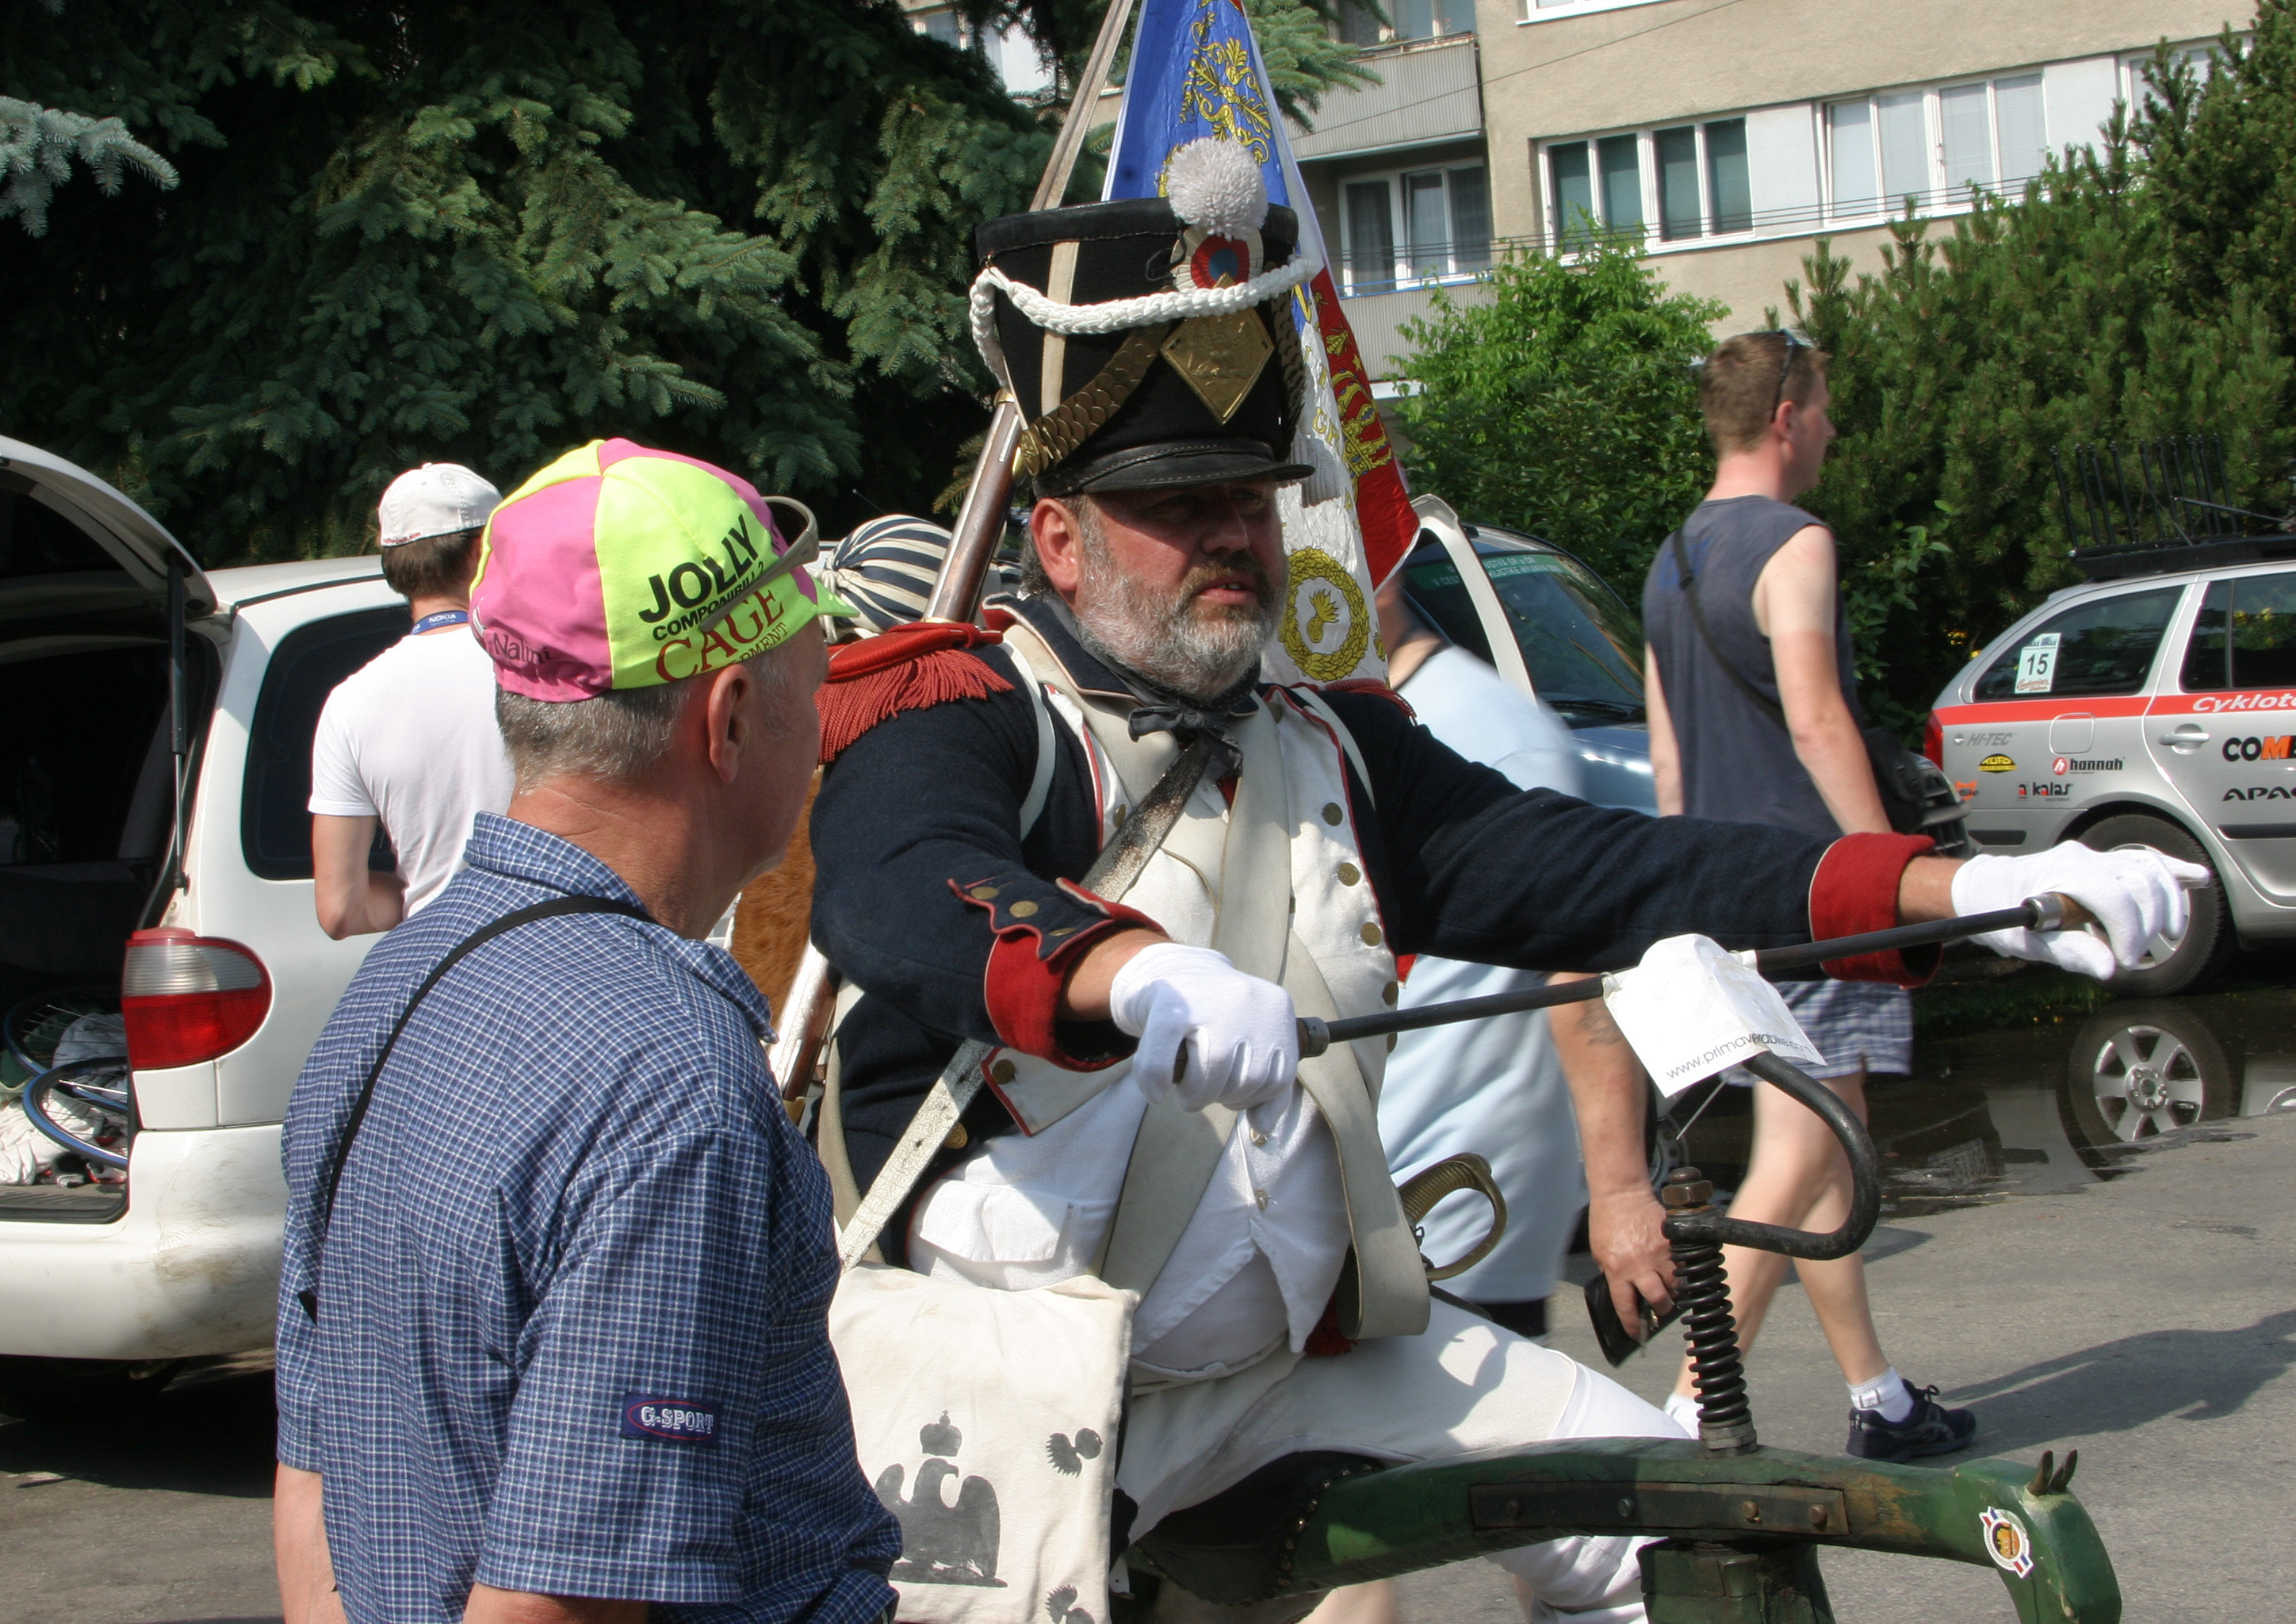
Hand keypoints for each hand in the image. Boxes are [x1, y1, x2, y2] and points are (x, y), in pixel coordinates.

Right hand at [1109, 943, 1297, 1111]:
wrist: (1173, 968)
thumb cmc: (1219, 1016)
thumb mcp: (1255, 1038)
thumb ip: (1270, 1084)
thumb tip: (1263, 1128)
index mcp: (1275, 1006)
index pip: (1278, 1078)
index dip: (1254, 1098)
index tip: (1234, 1092)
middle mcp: (1246, 999)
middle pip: (1245, 1080)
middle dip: (1224, 1098)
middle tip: (1206, 1090)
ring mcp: (1208, 1002)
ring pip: (1210, 1076)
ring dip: (1195, 1098)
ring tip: (1188, 1091)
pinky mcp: (1169, 1008)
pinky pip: (1163, 1062)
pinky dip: (1157, 1084)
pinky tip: (1156, 1092)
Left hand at [1589, 1188, 1673, 1326]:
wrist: (1621, 1194)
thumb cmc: (1606, 1222)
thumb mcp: (1600, 1253)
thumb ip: (1612, 1273)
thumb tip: (1626, 1293)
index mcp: (1617, 1270)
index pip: (1627, 1308)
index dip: (1634, 1326)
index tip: (1637, 1335)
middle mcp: (1640, 1265)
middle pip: (1659, 1300)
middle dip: (1661, 1310)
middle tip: (1660, 1310)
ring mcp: (1659, 1253)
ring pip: (1676, 1284)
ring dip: (1674, 1291)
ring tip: (1669, 1289)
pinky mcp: (1672, 1242)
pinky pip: (1682, 1264)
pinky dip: (1681, 1271)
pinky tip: (1676, 1270)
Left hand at [1951, 844, 2209, 978]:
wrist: (1989, 889)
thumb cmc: (2005, 914)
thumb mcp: (2029, 943)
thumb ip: (2070, 953)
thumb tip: (2109, 969)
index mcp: (2062, 876)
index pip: (2116, 898)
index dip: (2129, 933)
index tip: (2123, 961)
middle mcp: (2083, 860)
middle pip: (2141, 883)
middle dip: (2149, 924)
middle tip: (2135, 955)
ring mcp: (2096, 857)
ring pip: (2151, 869)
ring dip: (2168, 903)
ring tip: (2169, 934)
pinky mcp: (2105, 862)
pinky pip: (2145, 861)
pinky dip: (2172, 872)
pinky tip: (2196, 879)